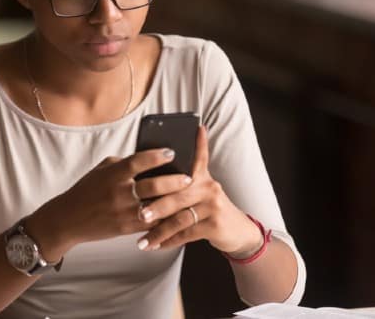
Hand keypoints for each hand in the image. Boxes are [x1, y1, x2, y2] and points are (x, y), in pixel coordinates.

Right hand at [27, 147, 192, 260]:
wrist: (68, 219)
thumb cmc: (87, 190)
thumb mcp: (101, 170)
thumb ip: (123, 164)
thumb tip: (148, 158)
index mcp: (113, 174)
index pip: (138, 161)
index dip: (157, 156)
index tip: (172, 152)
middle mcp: (119, 192)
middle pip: (153, 185)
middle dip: (174, 181)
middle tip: (189, 177)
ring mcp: (123, 212)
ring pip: (155, 207)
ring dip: (173, 202)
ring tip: (187, 197)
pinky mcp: (125, 228)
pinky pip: (150, 224)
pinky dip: (164, 219)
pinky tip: (176, 215)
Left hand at [134, 126, 262, 255]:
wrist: (236, 231)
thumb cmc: (208, 209)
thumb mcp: (200, 192)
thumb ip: (180, 184)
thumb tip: (149, 178)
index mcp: (202, 176)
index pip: (198, 156)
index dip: (198, 142)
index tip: (195, 128)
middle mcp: (209, 187)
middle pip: (177, 194)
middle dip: (156, 206)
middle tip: (138, 214)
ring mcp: (213, 205)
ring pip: (179, 218)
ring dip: (159, 231)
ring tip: (142, 240)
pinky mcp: (215, 224)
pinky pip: (187, 233)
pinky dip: (170, 241)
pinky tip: (157, 246)